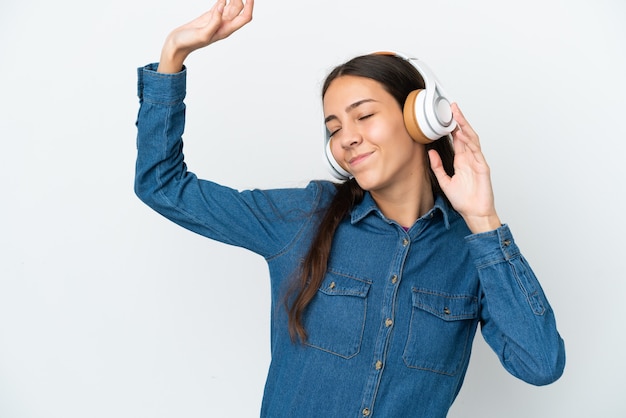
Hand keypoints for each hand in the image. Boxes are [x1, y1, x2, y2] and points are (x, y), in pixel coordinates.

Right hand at [157, 0, 253, 72]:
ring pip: (231, 5)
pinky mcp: (209, 16)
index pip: (245, 17)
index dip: (250, 6)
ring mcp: (217, 19)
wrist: (177, 44)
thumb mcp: (203, 34)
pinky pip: (220, 4)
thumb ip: (214, 21)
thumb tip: (222, 5)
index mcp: (226, 30)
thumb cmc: (188, 43)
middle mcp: (224, 25)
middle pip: (239, 9)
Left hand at [428, 103, 501, 232]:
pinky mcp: (483, 167)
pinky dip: (469, 142)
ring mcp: (477, 161)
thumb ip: (438, 167)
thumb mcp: (445, 181)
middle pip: (465, 134)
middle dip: (459, 120)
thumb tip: (430, 153)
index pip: (457, 139)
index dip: (452, 127)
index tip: (445, 116)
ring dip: (465, 126)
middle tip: (453, 107)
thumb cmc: (464, 200)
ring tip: (457, 115)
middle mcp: (470, 158)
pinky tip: (462, 134)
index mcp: (461, 161)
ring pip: (472, 139)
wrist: (474, 213)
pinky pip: (476, 152)